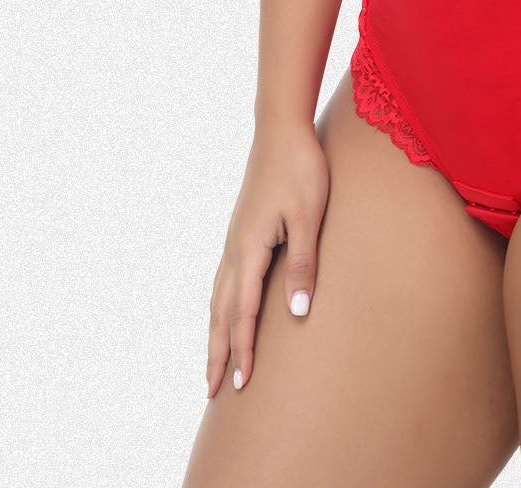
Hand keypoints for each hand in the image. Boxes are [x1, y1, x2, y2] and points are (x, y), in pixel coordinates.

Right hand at [206, 115, 329, 396]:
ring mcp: (233, 238)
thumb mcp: (309, 217)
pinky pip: (222, 279)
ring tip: (212, 361)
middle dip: (218, 352)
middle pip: (221, 312)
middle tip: (212, 391)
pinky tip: (222, 310)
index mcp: (250, 249)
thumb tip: (296, 313)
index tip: (241, 384)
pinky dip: (218, 305)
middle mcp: (234, 248)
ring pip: (217, 297)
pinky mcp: (239, 229)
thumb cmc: (301, 170)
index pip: (243, 312)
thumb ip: (303, 264)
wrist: (281, 130)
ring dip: (214, 332)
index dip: (243, 349)